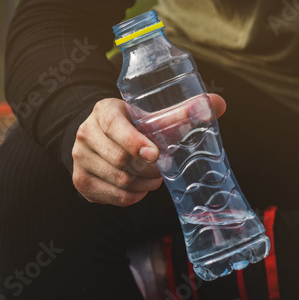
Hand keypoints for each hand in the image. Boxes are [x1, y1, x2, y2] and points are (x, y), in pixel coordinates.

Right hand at [72, 94, 225, 205]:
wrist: (102, 137)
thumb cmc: (134, 126)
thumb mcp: (152, 116)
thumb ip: (183, 112)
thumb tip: (219, 103)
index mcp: (104, 111)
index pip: (116, 127)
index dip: (136, 142)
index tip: (156, 155)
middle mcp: (86, 133)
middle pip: (121, 160)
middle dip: (148, 169)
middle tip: (162, 169)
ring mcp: (79, 158)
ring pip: (118, 180)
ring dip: (143, 184)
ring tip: (154, 178)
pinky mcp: (80, 180)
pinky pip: (113, 196)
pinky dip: (132, 196)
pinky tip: (140, 187)